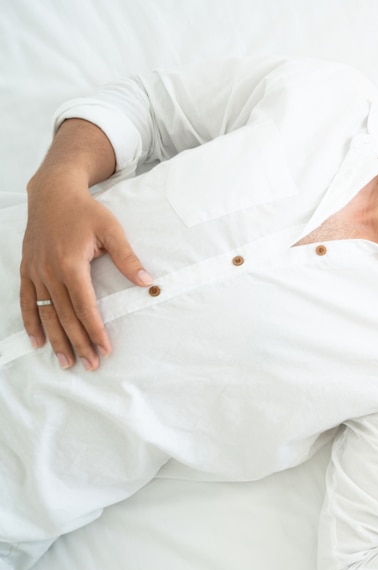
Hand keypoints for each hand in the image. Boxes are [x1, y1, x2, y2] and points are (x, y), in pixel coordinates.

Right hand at [21, 179, 149, 369]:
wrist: (52, 193)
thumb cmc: (86, 211)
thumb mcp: (111, 230)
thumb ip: (127, 258)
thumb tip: (147, 281)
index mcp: (70, 264)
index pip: (85, 306)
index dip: (95, 330)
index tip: (106, 349)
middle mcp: (49, 272)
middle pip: (66, 316)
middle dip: (80, 343)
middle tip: (92, 365)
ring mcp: (35, 272)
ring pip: (46, 314)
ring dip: (56, 340)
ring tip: (66, 363)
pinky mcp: (27, 270)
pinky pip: (27, 302)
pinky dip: (31, 323)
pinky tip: (38, 342)